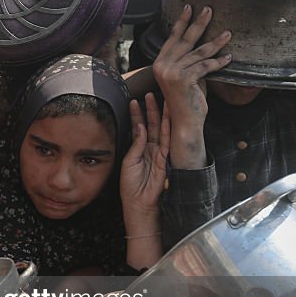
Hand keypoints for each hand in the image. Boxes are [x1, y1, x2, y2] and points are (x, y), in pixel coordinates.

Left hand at [120, 92, 169, 214]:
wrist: (139, 202)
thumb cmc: (131, 186)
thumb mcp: (128, 162)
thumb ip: (136, 144)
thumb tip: (140, 127)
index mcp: (138, 149)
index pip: (138, 128)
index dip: (136, 115)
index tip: (134, 101)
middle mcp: (150, 149)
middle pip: (151, 125)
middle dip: (150, 109)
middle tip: (149, 94)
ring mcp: (158, 153)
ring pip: (160, 130)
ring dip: (160, 115)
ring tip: (159, 99)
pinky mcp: (165, 159)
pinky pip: (166, 141)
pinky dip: (166, 129)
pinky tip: (165, 118)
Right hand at [152, 5, 231, 127]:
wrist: (186, 122)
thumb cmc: (188, 100)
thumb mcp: (187, 76)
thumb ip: (190, 61)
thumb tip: (204, 44)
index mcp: (159, 63)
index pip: (172, 38)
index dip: (181, 22)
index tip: (189, 8)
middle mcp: (162, 66)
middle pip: (185, 40)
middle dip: (199, 23)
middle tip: (210, 10)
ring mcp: (171, 72)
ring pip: (198, 52)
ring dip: (216, 42)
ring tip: (228, 34)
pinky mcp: (183, 79)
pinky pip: (205, 66)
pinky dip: (218, 62)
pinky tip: (228, 59)